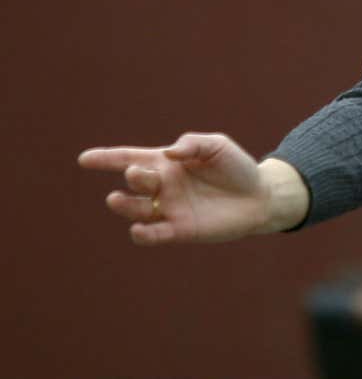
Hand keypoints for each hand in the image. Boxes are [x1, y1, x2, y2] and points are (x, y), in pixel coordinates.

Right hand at [78, 133, 305, 244]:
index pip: (129, 158)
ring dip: (125, 205)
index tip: (84, 159)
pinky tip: (139, 230)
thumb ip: (193, 143)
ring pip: (136, 210)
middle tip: (138, 174)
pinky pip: (154, 234)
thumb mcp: (217, 146)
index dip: (106, 159)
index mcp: (166, 163)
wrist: (260, 196)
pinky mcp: (180, 230)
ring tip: (117, 198)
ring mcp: (169, 209)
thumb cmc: (236, 167)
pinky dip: (143, 234)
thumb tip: (169, 153)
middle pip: (136, 181)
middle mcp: (162, 186)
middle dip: (133, 177)